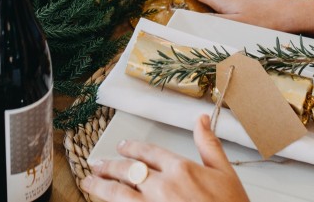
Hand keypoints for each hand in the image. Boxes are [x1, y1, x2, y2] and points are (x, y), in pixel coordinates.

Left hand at [82, 115, 249, 201]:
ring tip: (89, 180)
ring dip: (101, 185)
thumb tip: (201, 120)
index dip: (132, 147)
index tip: (123, 146)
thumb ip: (208, 145)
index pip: (149, 152)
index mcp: (181, 168)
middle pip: (128, 170)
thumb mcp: (224, 173)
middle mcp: (163, 186)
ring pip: (119, 192)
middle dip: (110, 166)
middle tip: (97, 164)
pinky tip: (105, 201)